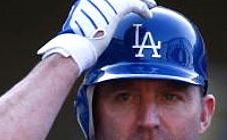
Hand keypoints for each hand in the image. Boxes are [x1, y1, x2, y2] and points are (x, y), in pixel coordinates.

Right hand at [38, 0, 157, 72]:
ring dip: (142, 0)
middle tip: (143, 1)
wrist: (75, 47)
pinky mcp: (115, 9)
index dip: (118, 0)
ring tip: (151, 4)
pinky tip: (149, 16)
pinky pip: (134, 5)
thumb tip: (94, 36)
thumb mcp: (82, 31)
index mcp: (88, 1)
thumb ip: (90, 27)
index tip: (126, 4)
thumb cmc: (76, 46)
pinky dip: (143, 9)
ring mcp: (106, 2)